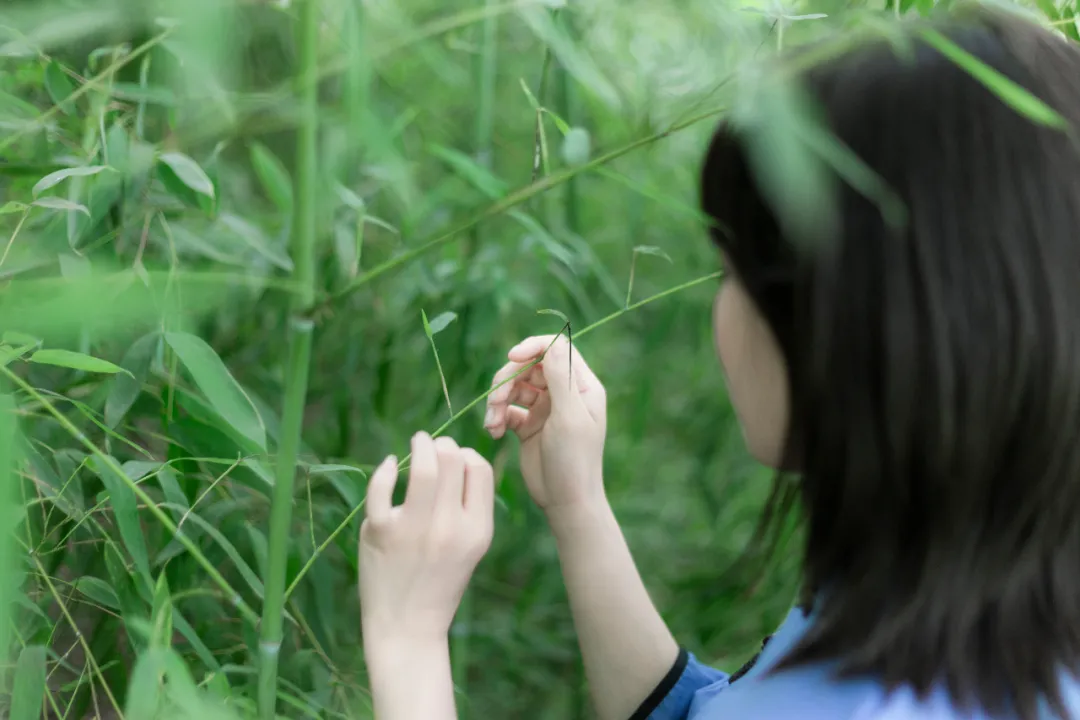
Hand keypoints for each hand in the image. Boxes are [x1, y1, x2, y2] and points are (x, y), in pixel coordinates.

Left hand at [358, 432, 494, 646]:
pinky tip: (389, 466)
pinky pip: (382, 485)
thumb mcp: (471, 547)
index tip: (455, 460)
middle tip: (433, 446)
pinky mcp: (381, 531)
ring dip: (420, 444)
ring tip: (417, 441)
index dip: (467, 455)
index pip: (479, 469)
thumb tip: (456, 455)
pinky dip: (386, 469)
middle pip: (453, 458)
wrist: (407, 628)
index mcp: (477, 530)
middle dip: (443, 444)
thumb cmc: (440, 582)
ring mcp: (414, 528)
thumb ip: (468, 506)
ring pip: (423, 465)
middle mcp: (449, 527)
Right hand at [484, 335, 606, 514]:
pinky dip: (497, 417)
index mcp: (582, 385)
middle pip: (529, 366)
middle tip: (496, 401)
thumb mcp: (569, 416)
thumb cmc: (575, 459)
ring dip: (498, 400)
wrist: (566, 502)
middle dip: (508, 379)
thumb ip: (560, 378)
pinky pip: (507, 410)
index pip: (556, 348)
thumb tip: (554, 342)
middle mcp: (564, 393)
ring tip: (493, 422)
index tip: (512, 357)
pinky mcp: (528, 425)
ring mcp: (545, 408)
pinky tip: (495, 432)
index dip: (532, 347)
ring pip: (514, 387)